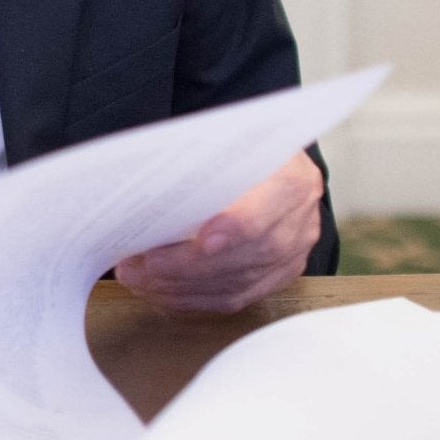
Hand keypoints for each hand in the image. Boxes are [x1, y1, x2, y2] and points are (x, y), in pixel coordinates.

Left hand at [114, 151, 322, 313]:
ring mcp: (291, 256)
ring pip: (236, 284)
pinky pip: (235, 299)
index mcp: (293, 181)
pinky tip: (163, 292)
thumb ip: (207, 162)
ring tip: (140, 278)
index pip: (266, 212)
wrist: (274, 164)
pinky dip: (194, 299)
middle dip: (187, 266)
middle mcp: (299, 224)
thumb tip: (156, 185)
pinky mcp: (277, 278)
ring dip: (181, 287)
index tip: (201, 242)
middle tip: (141, 265)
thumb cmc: (245, 151)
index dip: (235, 229)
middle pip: (245, 257)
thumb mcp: (233, 140)